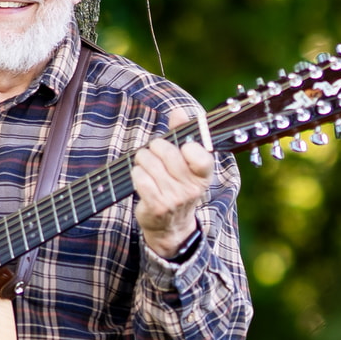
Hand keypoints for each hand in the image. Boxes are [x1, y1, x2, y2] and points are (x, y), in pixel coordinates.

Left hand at [132, 110, 214, 258]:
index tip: (182, 147)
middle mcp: (192, 189)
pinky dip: (136, 173)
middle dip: (155, 147)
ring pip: (149, 162)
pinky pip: (140, 177)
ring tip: (145, 164)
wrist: (171, 227)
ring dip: (142, 160)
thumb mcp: (186, 164)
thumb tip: (179, 112)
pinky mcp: (156, 206)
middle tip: (154, 152)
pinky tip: (140, 177)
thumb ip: (183, 134)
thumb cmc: (177, 187)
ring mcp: (174, 199)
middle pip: (167, 152)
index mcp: (203, 176)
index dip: (188, 147)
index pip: (200, 156)